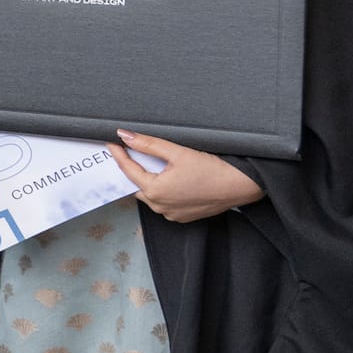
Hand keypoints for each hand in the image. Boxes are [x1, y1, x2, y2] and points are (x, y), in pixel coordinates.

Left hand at [112, 131, 264, 222]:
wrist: (241, 186)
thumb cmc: (212, 170)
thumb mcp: (177, 152)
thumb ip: (148, 144)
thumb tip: (125, 136)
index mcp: (155, 191)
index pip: (128, 170)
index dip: (119, 154)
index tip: (112, 143)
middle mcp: (160, 206)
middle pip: (136, 184)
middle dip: (131, 168)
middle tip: (126, 151)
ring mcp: (171, 214)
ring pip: (149, 194)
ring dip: (146, 180)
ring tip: (145, 162)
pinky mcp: (182, 216)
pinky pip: (163, 202)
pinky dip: (160, 190)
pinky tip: (165, 178)